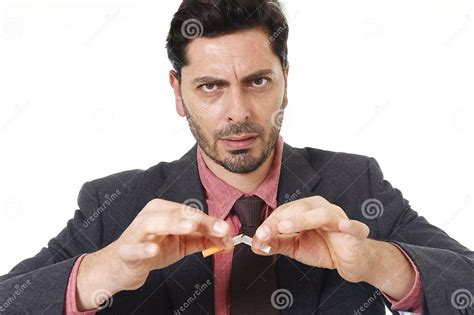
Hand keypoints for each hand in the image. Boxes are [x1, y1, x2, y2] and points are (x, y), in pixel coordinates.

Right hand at [76, 198, 232, 309]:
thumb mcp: (182, 243)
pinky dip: (143, 248)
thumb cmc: (152, 248)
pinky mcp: (126, 251)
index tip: (228, 233)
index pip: (191, 214)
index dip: (211, 223)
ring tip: (190, 227)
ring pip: (154, 223)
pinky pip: (134, 249)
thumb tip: (227, 239)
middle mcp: (151, 215)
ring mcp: (137, 232)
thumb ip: (203, 239)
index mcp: (165, 210)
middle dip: (201, 221)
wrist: (123, 266)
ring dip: (173, 224)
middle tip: (221, 229)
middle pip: (178, 214)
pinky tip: (153, 249)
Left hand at [252, 195, 371, 282]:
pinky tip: (343, 226)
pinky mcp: (356, 234)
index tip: (258, 236)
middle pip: (301, 208)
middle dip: (280, 220)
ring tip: (285, 228)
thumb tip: (255, 243)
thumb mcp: (296, 247)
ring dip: (303, 219)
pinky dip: (350, 225)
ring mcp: (340, 220)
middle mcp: (323, 210)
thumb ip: (276, 243)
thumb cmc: (325, 248)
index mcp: (308, 211)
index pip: (286, 211)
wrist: (352, 261)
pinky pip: (355, 227)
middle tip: (265, 233)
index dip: (270, 223)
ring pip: (323, 213)